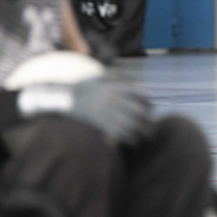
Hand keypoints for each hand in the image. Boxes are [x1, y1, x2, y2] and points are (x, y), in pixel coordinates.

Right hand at [17, 77, 152, 145]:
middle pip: (138, 112)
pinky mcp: (100, 124)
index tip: (150, 108)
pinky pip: (118, 134)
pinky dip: (128, 138)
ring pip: (130, 125)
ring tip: (145, 135)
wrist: (66, 97)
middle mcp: (114, 101)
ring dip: (140, 132)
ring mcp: (107, 113)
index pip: (141, 95)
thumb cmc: (84, 86)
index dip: (148, 103)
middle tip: (150, 125)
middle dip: (147, 120)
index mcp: (117, 89)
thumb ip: (117, 76)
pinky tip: (132, 140)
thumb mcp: (101, 76)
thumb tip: (131, 78)